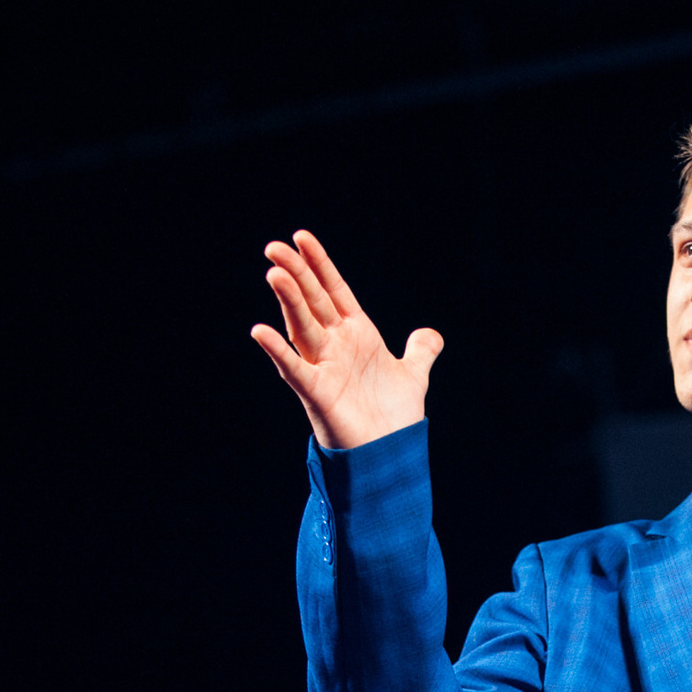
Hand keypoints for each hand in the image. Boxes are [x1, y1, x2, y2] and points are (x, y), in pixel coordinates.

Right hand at [250, 230, 443, 450]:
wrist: (391, 454)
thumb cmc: (395, 416)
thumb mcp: (413, 375)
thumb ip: (420, 351)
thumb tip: (430, 335)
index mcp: (357, 334)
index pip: (334, 290)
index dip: (319, 264)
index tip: (301, 237)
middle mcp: (336, 346)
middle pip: (313, 301)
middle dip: (296, 273)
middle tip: (274, 247)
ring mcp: (324, 367)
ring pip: (302, 327)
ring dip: (289, 301)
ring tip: (274, 273)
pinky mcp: (317, 393)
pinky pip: (294, 369)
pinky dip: (278, 351)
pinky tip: (261, 331)